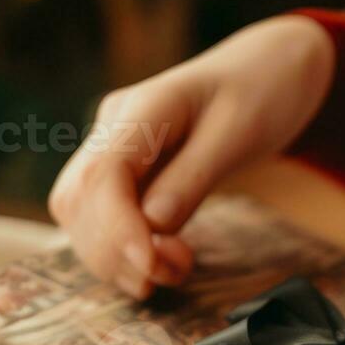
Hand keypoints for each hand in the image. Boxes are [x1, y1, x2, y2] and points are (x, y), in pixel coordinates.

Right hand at [48, 15, 334, 297]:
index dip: (118, 229)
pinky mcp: (123, 174)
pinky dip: (121, 254)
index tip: (153, 264)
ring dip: (115, 260)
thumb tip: (154, 224)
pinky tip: (157, 267)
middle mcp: (114, 127)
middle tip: (175, 272)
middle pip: (78, 200)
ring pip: (79, 216)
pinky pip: (100, 221)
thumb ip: (194, 176)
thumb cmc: (260, 93)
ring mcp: (112, 149)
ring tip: (172, 273)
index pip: (102, 174)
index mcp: (143, 107)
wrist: (266, 71)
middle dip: (117, 251)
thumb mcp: (240, 132)